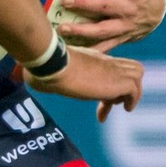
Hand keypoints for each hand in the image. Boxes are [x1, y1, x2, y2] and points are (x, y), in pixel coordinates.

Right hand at [26, 46, 142, 121]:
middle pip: (128, 69)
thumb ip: (47, 72)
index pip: (109, 68)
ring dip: (129, 93)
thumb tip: (29, 78)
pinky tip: (123, 109)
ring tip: (117, 106)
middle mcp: (105, 62)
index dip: (106, 83)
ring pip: (136, 76)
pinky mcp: (118, 82)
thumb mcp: (48, 68)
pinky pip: (134, 90)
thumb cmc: (45, 66)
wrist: (53, 64)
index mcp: (91, 58)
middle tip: (109, 103)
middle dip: (123, 87)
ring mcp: (113, 70)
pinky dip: (131, 100)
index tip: (97, 99)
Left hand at [57, 0, 165, 53]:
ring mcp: (124, 26)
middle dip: (85, 4)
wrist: (158, 15)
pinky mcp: (120, 40)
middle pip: (104, 7)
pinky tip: (70, 51)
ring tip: (62, 28)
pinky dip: (88, 50)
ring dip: (81, 31)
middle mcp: (128, 8)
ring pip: (101, 31)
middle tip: (65, 0)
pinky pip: (103, 47)